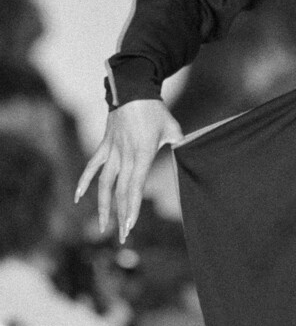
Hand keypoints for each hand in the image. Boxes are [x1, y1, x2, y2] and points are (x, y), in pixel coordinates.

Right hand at [75, 100, 182, 242]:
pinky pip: (92, 166)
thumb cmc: (156, 110)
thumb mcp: (173, 128)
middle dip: (121, 216)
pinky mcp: (105, 145)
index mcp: (141, 155)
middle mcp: (124, 156)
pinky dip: (84, 181)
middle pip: (120, 191)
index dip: (132, 208)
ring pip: (104, 184)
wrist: (133, 89)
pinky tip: (78, 198)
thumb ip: (179, 143)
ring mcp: (112, 151)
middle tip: (122, 237)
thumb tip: (186, 150)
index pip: (135, 188)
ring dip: (103, 206)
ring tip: (103, 226)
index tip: (130, 226)